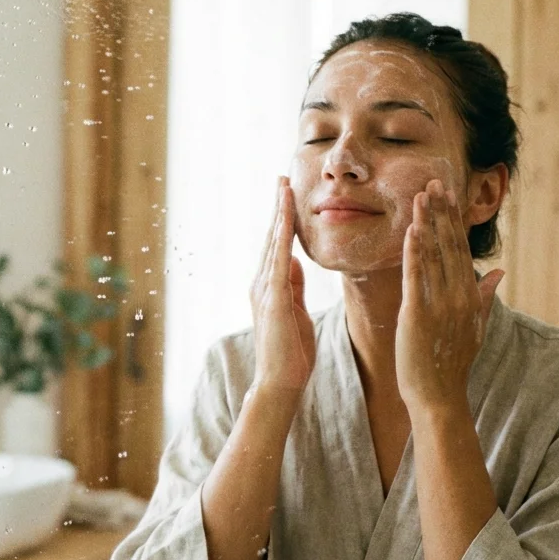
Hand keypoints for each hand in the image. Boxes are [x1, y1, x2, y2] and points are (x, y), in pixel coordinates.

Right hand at [250, 177, 315, 395]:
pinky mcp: (273, 299)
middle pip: (272, 237)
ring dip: (279, 214)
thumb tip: (293, 261)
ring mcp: (265, 290)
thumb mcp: (296, 311)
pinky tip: (286, 219)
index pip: (278, 245)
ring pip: (274, 243)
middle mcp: (262, 283)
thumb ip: (293, 286)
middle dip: (278, 206)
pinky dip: (282, 237)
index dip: (282, 218)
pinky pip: (279, 260)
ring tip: (284, 188)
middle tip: (282, 177)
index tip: (288, 194)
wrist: (281, 382)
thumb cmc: (291, 352)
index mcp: (270, 286)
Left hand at [397, 180, 502, 413]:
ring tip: (422, 196)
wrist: (439, 396)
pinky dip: (414, 252)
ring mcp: (440, 305)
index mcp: (469, 296)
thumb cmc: (452, 363)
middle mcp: (458, 296)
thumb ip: (485, 297)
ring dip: (428, 223)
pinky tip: (412, 230)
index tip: (449, 195)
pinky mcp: (418, 314)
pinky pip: (416, 277)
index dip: (454, 221)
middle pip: (450, 245)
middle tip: (434, 182)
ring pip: (433, 255)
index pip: (461, 249)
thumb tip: (499, 272)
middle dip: (442, 212)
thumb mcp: (475, 327)